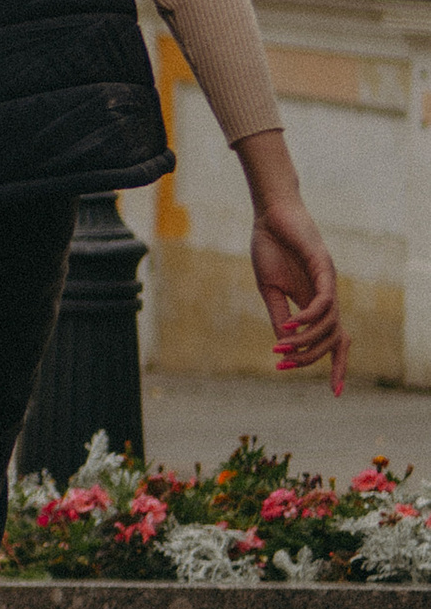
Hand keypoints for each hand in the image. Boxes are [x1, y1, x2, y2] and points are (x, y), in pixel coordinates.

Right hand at [250, 193, 347, 394]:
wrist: (270, 214)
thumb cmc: (270, 248)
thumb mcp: (270, 290)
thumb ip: (280, 317)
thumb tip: (286, 348)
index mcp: (315, 304)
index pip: (335, 341)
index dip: (337, 367)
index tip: (335, 393)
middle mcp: (328, 297)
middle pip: (336, 340)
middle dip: (313, 360)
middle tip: (284, 366)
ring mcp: (329, 283)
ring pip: (329, 326)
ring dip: (305, 342)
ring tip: (280, 347)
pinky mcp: (324, 268)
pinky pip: (324, 303)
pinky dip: (308, 318)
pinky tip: (291, 323)